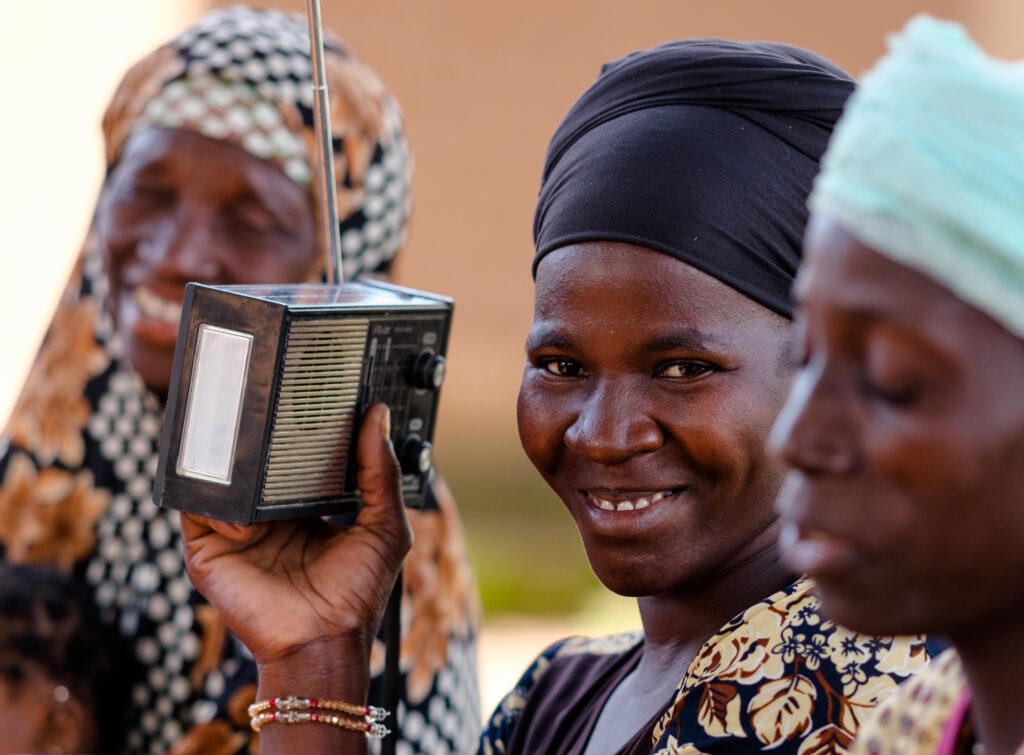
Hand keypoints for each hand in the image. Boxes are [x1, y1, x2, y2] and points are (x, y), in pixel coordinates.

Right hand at [179, 404, 411, 668]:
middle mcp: (266, 518)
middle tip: (270, 419)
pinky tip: (247, 524)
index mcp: (303, 510)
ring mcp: (234, 534)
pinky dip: (216, 508)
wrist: (323, 641)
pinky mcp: (208, 551)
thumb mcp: (384, 525)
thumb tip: (377, 415)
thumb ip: (380, 471)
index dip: (297, 437)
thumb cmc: (356, 594)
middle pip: (252, 468)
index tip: (310, 407)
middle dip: (257, 446)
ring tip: (254, 471)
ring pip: (220, 483)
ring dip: (232, 472)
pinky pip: (196, 512)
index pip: (290, 462)